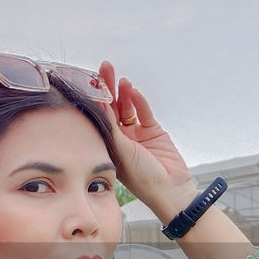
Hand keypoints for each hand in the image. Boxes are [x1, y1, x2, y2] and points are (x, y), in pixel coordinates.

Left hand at [97, 61, 196, 222]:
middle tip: (104, 69)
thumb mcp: (121, 151)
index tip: (89, 82)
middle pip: (112, 107)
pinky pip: (144, 112)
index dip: (95, 99)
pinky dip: (140, 102)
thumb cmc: (142, 179)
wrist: (170, 188)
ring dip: (124, 93)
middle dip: (108, 88)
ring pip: (128, 107)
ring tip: (120, 80)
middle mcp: (121, 138)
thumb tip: (99, 106)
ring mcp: (137, 134)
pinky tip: (134, 91)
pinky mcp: (153, 131)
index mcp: (108, 144)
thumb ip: (112, 128)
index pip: (99, 116)